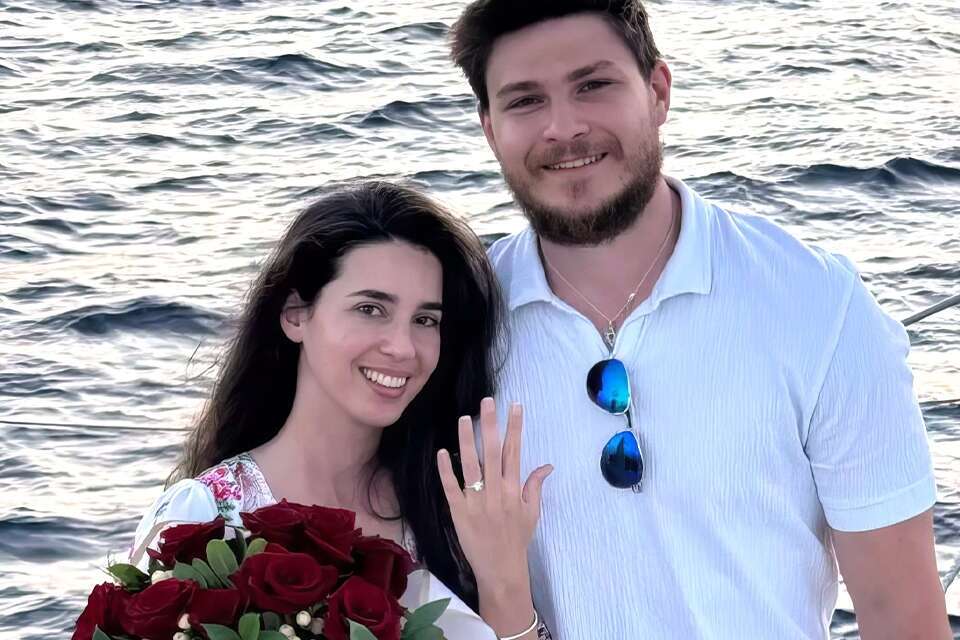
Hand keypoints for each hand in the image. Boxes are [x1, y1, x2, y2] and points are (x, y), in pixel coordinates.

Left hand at [437, 397, 552, 597]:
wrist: (501, 568)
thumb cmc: (517, 539)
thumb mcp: (532, 512)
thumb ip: (535, 486)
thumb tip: (547, 465)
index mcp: (514, 489)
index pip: (515, 451)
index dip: (515, 427)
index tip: (515, 406)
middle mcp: (496, 491)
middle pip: (492, 452)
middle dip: (490, 425)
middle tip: (487, 401)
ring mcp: (476, 501)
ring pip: (471, 465)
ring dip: (466, 440)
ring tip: (463, 419)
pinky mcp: (459, 511)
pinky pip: (451, 487)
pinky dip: (446, 470)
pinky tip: (442, 452)